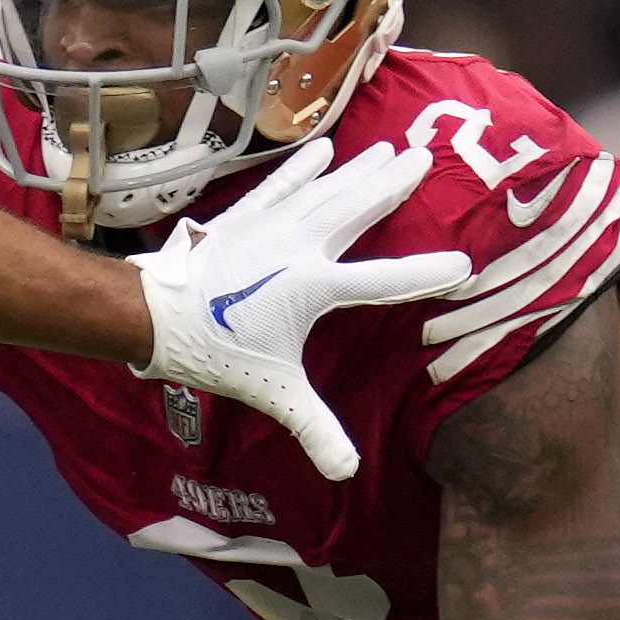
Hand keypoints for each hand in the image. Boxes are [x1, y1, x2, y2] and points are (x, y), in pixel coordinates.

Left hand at [135, 134, 475, 481]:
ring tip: (388, 148)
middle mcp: (298, 246)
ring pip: (325, 190)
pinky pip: (280, 186)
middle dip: (393, 185)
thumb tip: (346, 471)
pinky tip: (323, 148)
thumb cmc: (217, 352)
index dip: (425, 275)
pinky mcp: (243, 218)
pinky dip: (301, 168)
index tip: (463, 264)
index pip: (384, 281)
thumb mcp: (274, 392)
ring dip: (358, 170)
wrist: (156, 315)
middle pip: (357, 210)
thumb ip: (314, 428)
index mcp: (314, 287)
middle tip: (424, 156)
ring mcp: (270, 226)